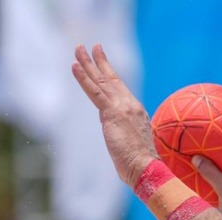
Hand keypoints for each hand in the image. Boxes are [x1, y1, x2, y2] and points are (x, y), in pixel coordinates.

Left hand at [71, 43, 157, 186]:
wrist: (147, 169)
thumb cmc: (141, 166)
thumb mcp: (133, 147)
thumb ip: (124, 138)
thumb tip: (120, 143)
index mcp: (136, 113)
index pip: (120, 91)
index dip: (111, 76)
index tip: (104, 65)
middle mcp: (130, 106)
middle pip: (112, 80)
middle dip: (100, 62)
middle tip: (92, 47)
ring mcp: (122, 107)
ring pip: (101, 81)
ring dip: (88, 63)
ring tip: (78, 49)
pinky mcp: (112, 113)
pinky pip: (95, 91)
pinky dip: (83, 78)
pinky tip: (74, 66)